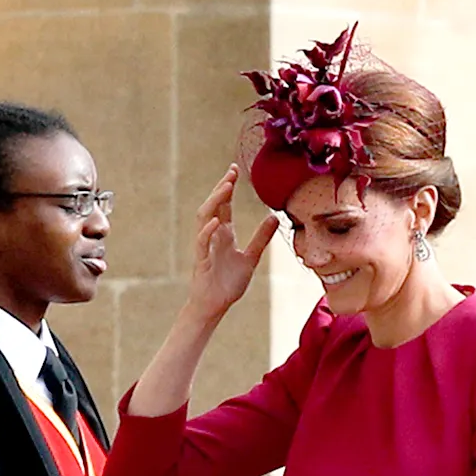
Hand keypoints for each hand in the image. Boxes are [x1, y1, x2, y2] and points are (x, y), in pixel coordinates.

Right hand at [187, 166, 278, 323]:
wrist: (214, 306)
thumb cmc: (228, 283)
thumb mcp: (251, 258)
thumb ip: (261, 238)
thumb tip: (274, 217)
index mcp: (224, 234)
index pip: (225, 205)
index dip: (229, 187)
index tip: (236, 170)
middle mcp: (213, 236)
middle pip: (214, 205)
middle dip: (222, 188)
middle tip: (232, 172)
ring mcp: (205, 247)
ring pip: (205, 217)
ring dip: (215, 201)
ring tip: (226, 187)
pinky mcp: (202, 261)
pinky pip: (202, 242)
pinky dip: (208, 231)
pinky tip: (217, 221)